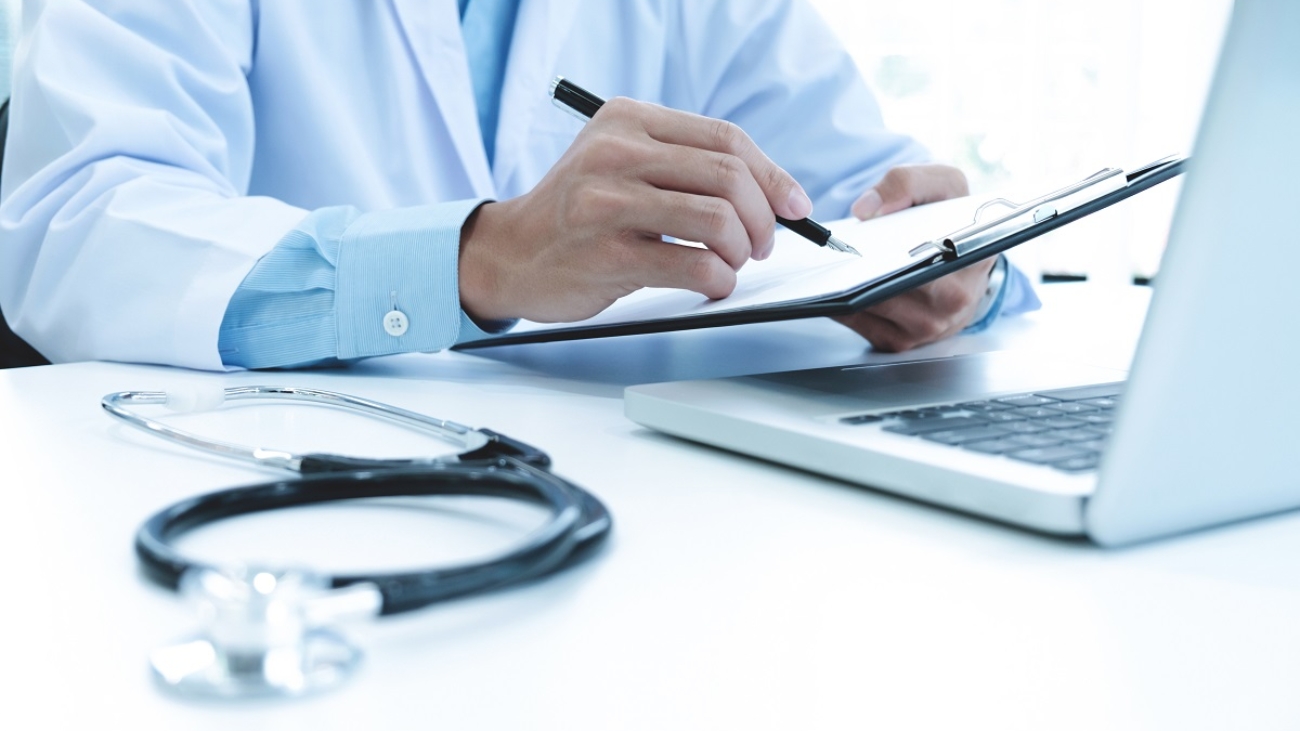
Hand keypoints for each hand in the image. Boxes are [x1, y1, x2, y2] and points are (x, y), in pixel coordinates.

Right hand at [458, 98, 812, 322]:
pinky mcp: (607, 254)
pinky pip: (694, 265)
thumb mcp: (619, 163)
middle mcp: (616, 152)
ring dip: (741, 251)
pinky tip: (710, 284)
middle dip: (762, 218)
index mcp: (627, 120)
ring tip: (732, 263)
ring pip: (717, 220)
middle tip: (761, 244)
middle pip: (729, 176)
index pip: (726, 138)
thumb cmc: (577, 214)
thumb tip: (770, 191)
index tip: (793, 206)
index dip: (772, 175)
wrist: (509, 254)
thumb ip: (681, 164)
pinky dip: (718, 280)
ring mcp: (608, 203)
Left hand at [836, 164, 995, 351]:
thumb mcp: (943, 185)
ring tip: (832, 261)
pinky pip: (856, 321)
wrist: (960, 265)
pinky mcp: (899, 341)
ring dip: (844, 286)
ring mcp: (927, 327)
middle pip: (890, 285)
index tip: (869, 235)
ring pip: (869, 305)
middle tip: (840, 249)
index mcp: (973, 258)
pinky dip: (839, 302)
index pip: (930, 253)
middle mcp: (954, 299)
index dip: (893, 246)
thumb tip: (866, 209)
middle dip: (861, 267)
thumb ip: (908, 182)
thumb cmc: (952, 224)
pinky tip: (832, 283)